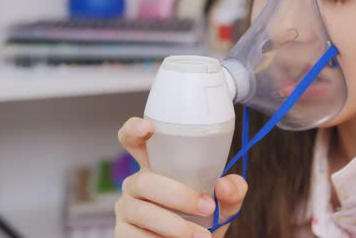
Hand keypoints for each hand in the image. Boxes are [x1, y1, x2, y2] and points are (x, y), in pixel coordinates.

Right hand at [114, 117, 247, 237]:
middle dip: (179, 195)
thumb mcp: (224, 202)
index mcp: (155, 166)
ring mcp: (126, 209)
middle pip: (144, 181)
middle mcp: (136, 184)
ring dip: (176, 226)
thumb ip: (232, 190)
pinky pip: (137, 237)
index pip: (133, 140)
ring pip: (143, 212)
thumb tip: (224, 185)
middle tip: (208, 207)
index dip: (134, 130)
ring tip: (203, 236)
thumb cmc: (205, 218)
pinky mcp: (123, 234)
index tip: (149, 128)